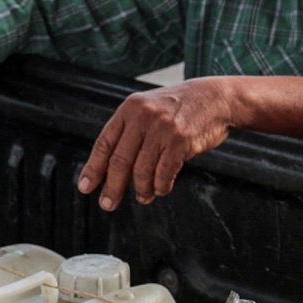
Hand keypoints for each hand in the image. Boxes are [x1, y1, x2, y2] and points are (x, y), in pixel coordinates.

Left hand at [78, 78, 241, 210]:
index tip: (86, 187)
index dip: (93, 168)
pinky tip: (160, 189)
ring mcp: (162, 129)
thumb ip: (131, 130)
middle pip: (120, 161)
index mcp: (130, 109)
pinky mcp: (181, 141)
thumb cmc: (181, 107)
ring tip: (143, 196)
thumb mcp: (150, 108)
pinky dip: (160, 186)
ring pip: (142, 171)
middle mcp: (143, 117)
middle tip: (108, 204)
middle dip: (113, 187)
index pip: (105, 143)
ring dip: (141, 189)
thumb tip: (111, 166)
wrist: (216, 98)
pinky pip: (164, 173)